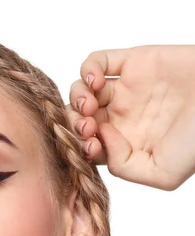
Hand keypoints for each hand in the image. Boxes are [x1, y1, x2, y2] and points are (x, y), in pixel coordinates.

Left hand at [66, 45, 194, 190]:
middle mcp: (122, 117)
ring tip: (90, 105)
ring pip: (82, 92)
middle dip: (74, 124)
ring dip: (77, 99)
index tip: (91, 145)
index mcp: (125, 144)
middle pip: (78, 120)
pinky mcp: (133, 62)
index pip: (86, 146)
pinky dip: (87, 70)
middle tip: (86, 126)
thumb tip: (102, 138)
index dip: (80, 147)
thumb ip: (124, 167)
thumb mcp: (163, 174)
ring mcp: (125, 90)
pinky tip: (95, 82)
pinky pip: (96, 61)